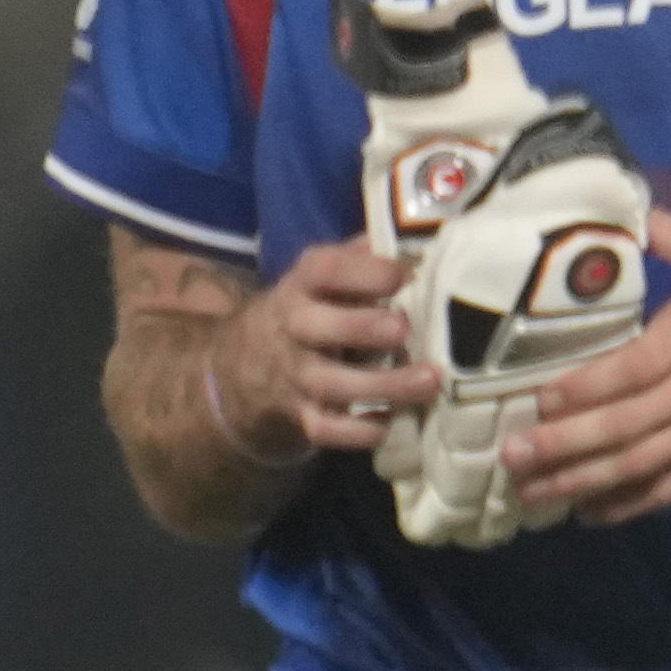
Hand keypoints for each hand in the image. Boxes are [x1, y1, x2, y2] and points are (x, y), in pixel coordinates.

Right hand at [216, 242, 419, 471]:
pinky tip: (391, 422)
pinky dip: (359, 431)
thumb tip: (418, 240)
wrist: (240, 367)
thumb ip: (361, 260)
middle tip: (403, 328)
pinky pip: (326, 429)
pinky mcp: (299, 417)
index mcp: (301, 287)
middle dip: (362, 327)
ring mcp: (293, 376)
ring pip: (331, 383)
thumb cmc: (309, 313)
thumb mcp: (321, 281)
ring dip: (383, 384)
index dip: (363, 271)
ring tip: (430, 380)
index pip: (322, 270)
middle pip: (316, 327)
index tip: (405, 275)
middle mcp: (292, 328)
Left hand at [503, 213, 670, 527]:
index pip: (627, 370)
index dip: (580, 391)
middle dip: (563, 447)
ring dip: (582, 481)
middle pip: (621, 426)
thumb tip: (620, 208)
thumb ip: (669, 232)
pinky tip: (590, 513)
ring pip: (638, 463)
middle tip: (512, 459)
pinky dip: (629, 504)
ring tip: (534, 492)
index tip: (537, 402)